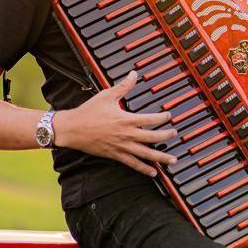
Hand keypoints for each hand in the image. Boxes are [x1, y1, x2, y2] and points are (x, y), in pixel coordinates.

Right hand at [55, 71, 178, 176]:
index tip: (169, 116)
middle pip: (152, 138)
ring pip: (146, 154)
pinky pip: (133, 163)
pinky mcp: (115, 155)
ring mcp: (122, 146)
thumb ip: (123, 86)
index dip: (163, 118)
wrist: (72, 129)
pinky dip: (143, 169)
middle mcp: (126, 134)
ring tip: (173, 160)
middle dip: (166, 136)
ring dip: (161, 157)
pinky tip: (153, 172)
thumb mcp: (107, 95)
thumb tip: (133, 74)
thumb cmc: (88, 112)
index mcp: (126, 119)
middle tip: (175, 134)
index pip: (150, 119)